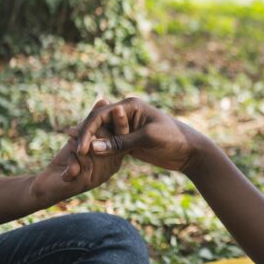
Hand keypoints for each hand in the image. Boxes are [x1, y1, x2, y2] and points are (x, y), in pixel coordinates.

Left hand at [29, 98, 127, 203]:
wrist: (48, 184)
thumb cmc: (66, 159)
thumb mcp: (80, 137)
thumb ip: (93, 122)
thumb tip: (104, 100)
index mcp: (113, 156)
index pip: (122, 138)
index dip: (121, 123)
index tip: (119, 107)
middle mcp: (110, 167)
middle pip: (113, 145)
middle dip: (105, 130)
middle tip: (100, 117)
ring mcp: (98, 176)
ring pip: (95, 153)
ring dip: (81, 142)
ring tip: (70, 134)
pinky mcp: (84, 184)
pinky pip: (80, 165)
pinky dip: (71, 158)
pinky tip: (66, 156)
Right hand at [74, 97, 198, 171]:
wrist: (189, 151)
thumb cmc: (173, 139)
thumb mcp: (147, 139)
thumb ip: (120, 142)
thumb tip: (93, 147)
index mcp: (130, 105)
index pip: (102, 115)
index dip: (89, 131)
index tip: (82, 148)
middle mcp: (126, 113)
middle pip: (98, 123)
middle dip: (85, 136)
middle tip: (74, 152)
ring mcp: (127, 127)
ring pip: (102, 133)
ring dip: (90, 143)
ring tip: (74, 154)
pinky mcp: (128, 140)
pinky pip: (109, 143)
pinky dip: (99, 150)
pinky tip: (88, 157)